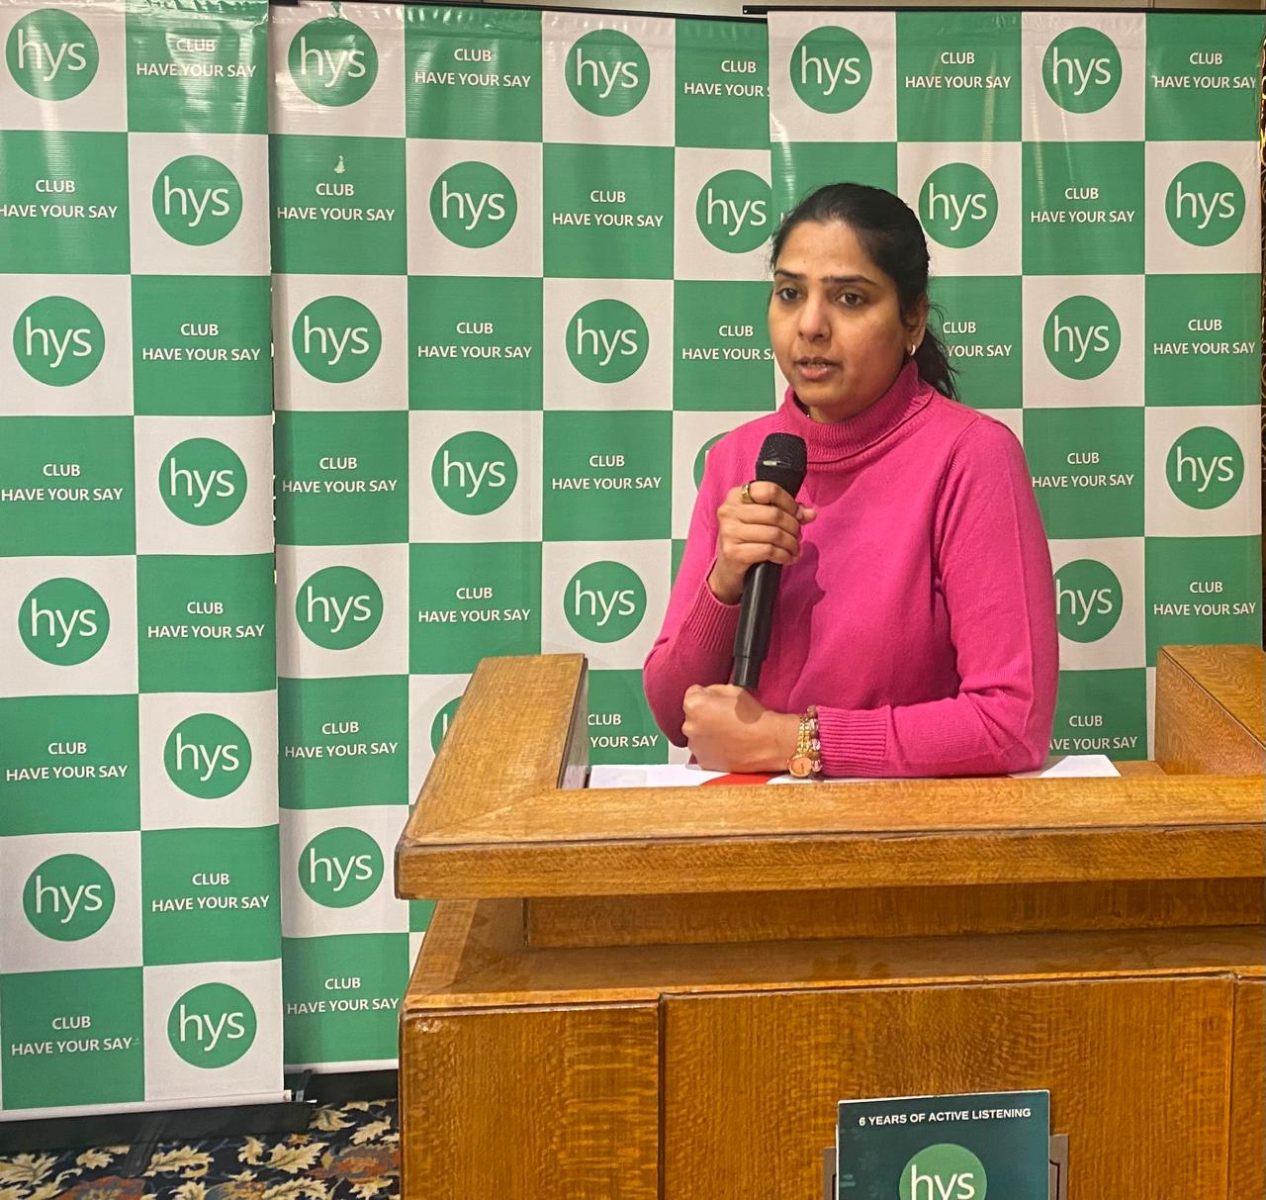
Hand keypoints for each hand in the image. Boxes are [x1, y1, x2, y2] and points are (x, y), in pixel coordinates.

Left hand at [682, 684, 799, 772]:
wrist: (767, 743)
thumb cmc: (753, 719)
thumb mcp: (733, 689)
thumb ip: (713, 690)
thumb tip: (708, 694)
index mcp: (694, 705)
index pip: (692, 694)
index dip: (707, 696)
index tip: (716, 702)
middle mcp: (690, 726)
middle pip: (693, 716)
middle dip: (705, 715)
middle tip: (725, 717)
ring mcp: (695, 746)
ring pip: (698, 734)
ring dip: (708, 732)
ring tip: (729, 732)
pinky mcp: (704, 761)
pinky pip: (704, 750)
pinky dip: (712, 748)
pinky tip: (728, 744)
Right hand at [708, 481, 815, 604]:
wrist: (728, 569)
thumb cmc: (747, 540)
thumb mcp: (763, 520)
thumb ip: (787, 512)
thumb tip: (810, 513)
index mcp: (736, 495)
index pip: (770, 490)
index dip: (789, 503)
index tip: (798, 515)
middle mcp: (729, 510)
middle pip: (775, 514)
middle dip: (793, 527)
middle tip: (798, 536)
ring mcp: (729, 532)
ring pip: (774, 534)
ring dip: (791, 544)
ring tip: (795, 549)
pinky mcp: (733, 552)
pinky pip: (769, 550)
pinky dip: (784, 556)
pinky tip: (788, 558)